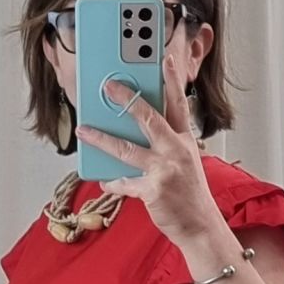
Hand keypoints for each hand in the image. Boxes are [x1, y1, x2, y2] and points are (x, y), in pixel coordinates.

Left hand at [77, 51, 224, 252]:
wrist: (200, 225)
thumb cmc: (190, 193)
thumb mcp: (185, 161)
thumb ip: (165, 143)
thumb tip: (135, 130)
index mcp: (184, 140)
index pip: (178, 103)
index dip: (171, 79)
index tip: (163, 58)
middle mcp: (175, 150)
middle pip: (148, 118)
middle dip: (126, 100)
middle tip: (108, 86)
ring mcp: (164, 170)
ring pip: (127, 149)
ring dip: (101, 139)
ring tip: (84, 131)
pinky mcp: (153, 190)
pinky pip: (125, 183)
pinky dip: (112, 182)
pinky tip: (103, 179)